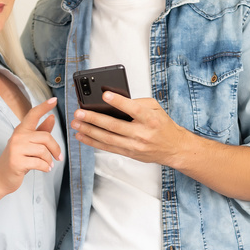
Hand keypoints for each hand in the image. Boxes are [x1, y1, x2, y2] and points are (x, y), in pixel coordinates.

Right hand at [0, 98, 62, 195]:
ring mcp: (15, 149)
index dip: (44, 107)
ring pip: (43, 151)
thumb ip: (40, 131)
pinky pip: (39, 163)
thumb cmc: (17, 159)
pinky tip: (44, 169)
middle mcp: (17, 137)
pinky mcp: (16, 162)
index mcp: (21, 130)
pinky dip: (45, 167)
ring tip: (47, 165)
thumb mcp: (28, 144)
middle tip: (58, 157)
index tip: (54, 100)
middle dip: (55, 149)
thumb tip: (51, 117)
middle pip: (46, 137)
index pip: (33, 115)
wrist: (0, 178)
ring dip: (49, 161)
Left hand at [70, 92, 188, 166]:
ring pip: (108, 138)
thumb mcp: (156, 108)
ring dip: (89, 131)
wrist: (173, 148)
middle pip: (115, 126)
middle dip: (94, 119)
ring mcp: (135, 145)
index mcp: (150, 119)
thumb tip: (115, 101)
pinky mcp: (129, 153)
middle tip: (80, 113)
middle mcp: (142, 133)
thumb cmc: (163, 126)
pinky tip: (82, 136)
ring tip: (76, 124)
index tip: (105, 95)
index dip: (119, 102)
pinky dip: (93, 142)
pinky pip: (108, 148)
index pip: (133, 109)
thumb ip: (138, 102)